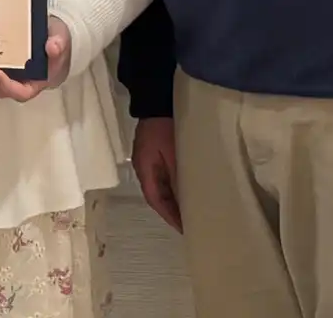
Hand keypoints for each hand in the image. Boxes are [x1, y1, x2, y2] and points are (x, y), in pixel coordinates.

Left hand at [0, 16, 71, 100]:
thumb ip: (58, 43)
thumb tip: (52, 47)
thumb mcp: (61, 39)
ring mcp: (11, 74)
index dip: (7, 85)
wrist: (53, 35)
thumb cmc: (57, 41)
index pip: (22, 91)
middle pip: (2, 90)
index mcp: (37, 80)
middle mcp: (21, 81)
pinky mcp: (2, 64)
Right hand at [132, 117, 181, 231]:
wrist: (156, 102)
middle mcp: (143, 169)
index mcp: (145, 170)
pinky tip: (184, 193)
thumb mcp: (174, 153)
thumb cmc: (165, 128)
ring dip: (172, 201)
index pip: (155, 200)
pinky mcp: (154, 155)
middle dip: (171, 212)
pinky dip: (173, 189)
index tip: (184, 229)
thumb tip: (187, 200)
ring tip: (188, 213)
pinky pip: (163, 178)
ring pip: (160, 189)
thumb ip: (178, 176)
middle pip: (156, 197)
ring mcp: (147, 162)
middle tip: (189, 226)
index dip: (169, 216)